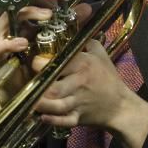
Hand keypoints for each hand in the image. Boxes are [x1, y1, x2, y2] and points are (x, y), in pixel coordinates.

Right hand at [0, 0, 91, 100]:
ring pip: (6, 17)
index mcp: (21, 14)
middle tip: (55, 5)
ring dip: (27, 13)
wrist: (26, 88)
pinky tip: (24, 43)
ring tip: (46, 16)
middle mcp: (7, 21)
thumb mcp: (57, 38)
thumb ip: (70, 23)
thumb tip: (88, 8)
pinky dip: (10, 43)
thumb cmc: (39, 59)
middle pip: (17, 0)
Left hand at [32, 38, 147, 147]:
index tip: (33, 62)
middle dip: (39, 87)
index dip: (45, 63)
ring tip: (30, 101)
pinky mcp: (78, 118)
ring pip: (58, 105)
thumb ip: (85, 41)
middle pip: (55, 87)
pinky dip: (54, 121)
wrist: (120, 105)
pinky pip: (65, 121)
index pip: (63, 62)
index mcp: (84, 65)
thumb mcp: (100, 54)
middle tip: (27, 84)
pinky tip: (42, 117)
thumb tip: (71, 27)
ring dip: (42, 105)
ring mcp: (79, 102)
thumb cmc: (107, 77)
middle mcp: (80, 83)